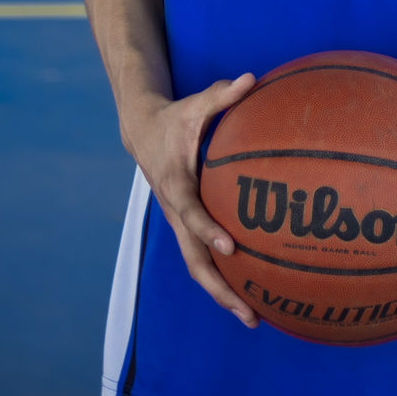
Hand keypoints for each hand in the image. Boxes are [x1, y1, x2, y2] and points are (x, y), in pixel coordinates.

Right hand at [119, 74, 259, 327]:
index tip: (230, 247)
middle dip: (219, 287)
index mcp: (175, 184)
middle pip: (193, 258)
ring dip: (222, 294)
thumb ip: (222, 94)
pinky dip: (222, 278)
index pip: (190, 213)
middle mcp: (174, 212)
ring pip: (197, 266)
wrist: (142, 133)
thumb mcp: (195, 104)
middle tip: (247, 311)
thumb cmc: (176, 119)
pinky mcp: (186, 228)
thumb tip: (252, 77)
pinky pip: (203, 258)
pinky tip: (252, 292)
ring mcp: (179, 224)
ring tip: (254, 318)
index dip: (208, 230)